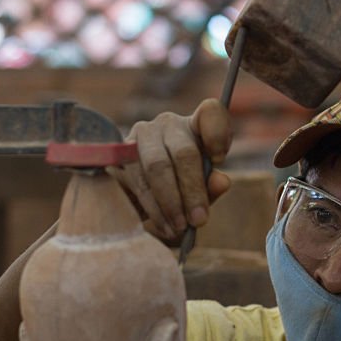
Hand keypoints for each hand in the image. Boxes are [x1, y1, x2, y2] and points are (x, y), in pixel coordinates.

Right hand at [110, 98, 232, 240]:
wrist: (146, 194)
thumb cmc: (182, 186)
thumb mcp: (202, 187)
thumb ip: (212, 186)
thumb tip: (221, 181)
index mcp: (196, 125)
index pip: (211, 112)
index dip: (217, 133)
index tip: (220, 159)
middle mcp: (168, 124)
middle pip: (183, 152)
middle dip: (192, 190)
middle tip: (199, 220)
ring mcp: (140, 136)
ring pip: (156, 167)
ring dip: (169, 203)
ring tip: (179, 228)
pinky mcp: (118, 154)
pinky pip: (135, 180)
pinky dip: (151, 207)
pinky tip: (162, 225)